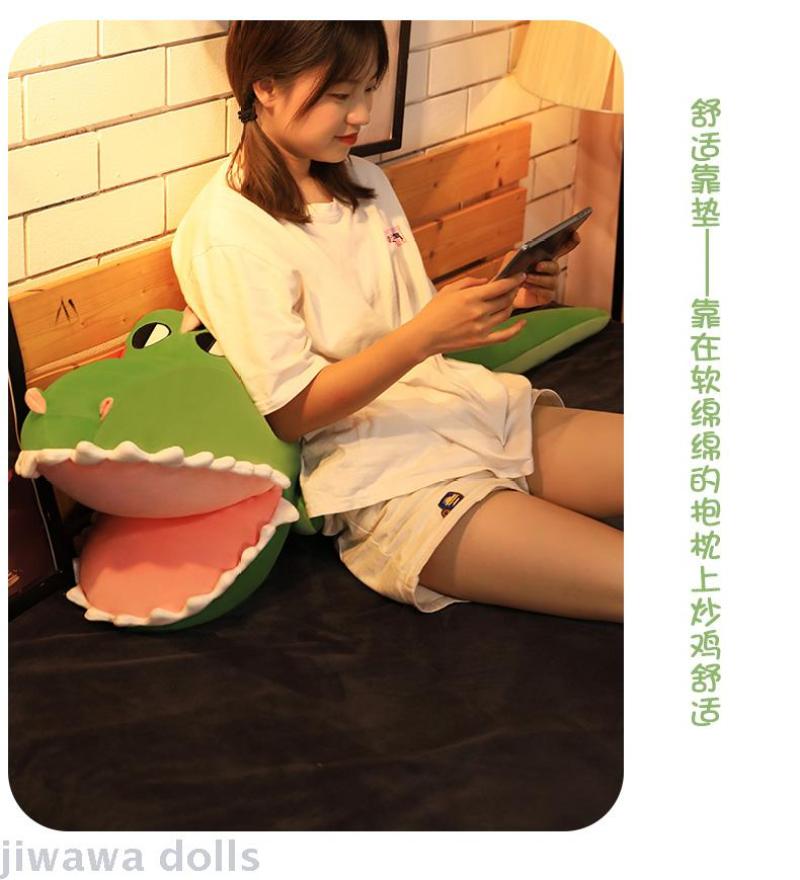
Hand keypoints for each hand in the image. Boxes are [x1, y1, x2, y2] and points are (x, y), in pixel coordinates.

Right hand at [413, 273, 527, 356]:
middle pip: (506, 299)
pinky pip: (505, 335)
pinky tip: (523, 323)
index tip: (520, 275)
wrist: (423, 337)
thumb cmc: (432, 313)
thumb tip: (487, 281)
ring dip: (512, 304)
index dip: (513, 280)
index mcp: (471, 297)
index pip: (500, 286)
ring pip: (506, 314)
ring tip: (511, 299)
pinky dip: (516, 329)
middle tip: (515, 286)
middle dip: (513, 290)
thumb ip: (469, 282)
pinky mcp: (481, 341)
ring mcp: (482, 328)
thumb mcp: (448, 290)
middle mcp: (479, 312)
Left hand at [499, 230, 580, 309]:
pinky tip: (527, 287)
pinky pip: (547, 293)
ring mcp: (550, 284)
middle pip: (555, 267)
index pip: (564, 247)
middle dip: (547, 266)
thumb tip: (522, 251)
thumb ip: (516, 253)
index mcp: (547, 257)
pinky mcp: (546, 296)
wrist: (506, 294)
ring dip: (538, 279)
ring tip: (526, 278)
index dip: (572, 240)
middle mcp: (552, 270)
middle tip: (537, 266)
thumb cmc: (512, 274)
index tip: (575, 234)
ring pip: (551, 281)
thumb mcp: (511, 260)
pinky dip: (536, 289)